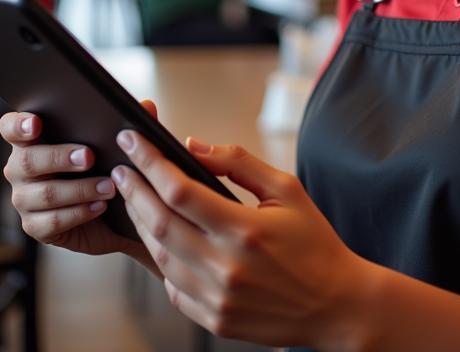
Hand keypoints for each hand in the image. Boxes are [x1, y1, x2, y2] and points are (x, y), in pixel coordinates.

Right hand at [0, 100, 158, 260]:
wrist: (115, 215)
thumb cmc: (108, 167)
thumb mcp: (119, 144)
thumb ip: (130, 124)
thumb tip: (147, 106)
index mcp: (34, 140)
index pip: (11, 128)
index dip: (18, 125)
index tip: (36, 124)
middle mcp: (21, 169)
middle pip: (27, 161)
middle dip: (59, 157)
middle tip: (89, 156)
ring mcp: (24, 199)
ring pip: (44, 193)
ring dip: (79, 189)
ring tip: (109, 186)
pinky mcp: (35, 227)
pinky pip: (52, 221)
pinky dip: (79, 212)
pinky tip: (100, 206)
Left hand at [112, 130, 371, 347]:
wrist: (336, 304)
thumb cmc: (314, 241)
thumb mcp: (287, 189)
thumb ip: (238, 163)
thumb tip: (193, 145)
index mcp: (244, 229)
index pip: (179, 189)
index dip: (150, 162)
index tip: (132, 140)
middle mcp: (225, 266)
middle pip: (158, 222)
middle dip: (134, 190)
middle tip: (123, 169)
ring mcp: (216, 298)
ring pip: (159, 256)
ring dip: (142, 223)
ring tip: (137, 199)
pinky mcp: (213, 320)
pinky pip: (172, 286)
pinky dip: (161, 259)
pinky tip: (162, 239)